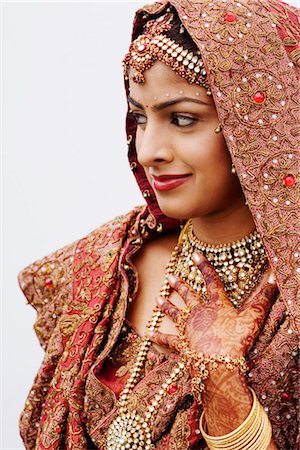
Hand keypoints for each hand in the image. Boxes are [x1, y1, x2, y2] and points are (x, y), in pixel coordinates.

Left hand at [147, 253, 278, 358]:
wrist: (218, 364)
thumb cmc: (235, 340)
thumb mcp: (253, 317)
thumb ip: (264, 297)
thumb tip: (275, 277)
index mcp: (215, 304)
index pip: (210, 280)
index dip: (203, 266)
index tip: (194, 254)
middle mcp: (199, 313)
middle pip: (188, 295)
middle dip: (179, 285)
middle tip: (170, 275)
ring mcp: (188, 328)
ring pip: (175, 314)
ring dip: (167, 306)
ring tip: (159, 298)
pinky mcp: (182, 344)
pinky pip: (168, 340)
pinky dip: (158, 337)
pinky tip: (148, 334)